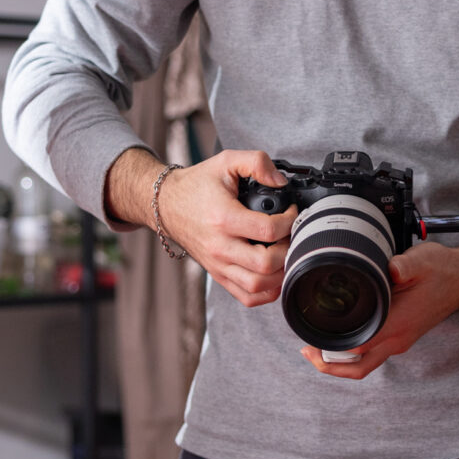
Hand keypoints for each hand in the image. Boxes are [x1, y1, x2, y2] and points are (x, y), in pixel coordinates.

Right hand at [155, 149, 296, 306]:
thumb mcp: (226, 161)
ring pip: (258, 286)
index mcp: (224, 218)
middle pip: (265, 264)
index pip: (268, 230)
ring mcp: (218, 265)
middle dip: (288, 249)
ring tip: (283, 252)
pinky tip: (274, 274)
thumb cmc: (196, 185)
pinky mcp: (218, 275)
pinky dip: (266, 292)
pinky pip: (247, 297)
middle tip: (290, 234)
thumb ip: (256, 162)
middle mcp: (220, 246)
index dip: (289, 221)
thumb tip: (280, 181)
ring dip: (280, 273)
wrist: (166, 204)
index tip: (291, 212)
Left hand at [300, 240, 458, 379]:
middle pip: (357, 368)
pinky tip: (341, 337)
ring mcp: (400, 341)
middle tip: (306, 350)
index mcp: (398, 325)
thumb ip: (403, 266)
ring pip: (364, 365)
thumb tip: (388, 269)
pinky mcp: (401, 336)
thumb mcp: (421, 261)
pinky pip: (372, 354)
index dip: (329, 349)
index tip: (309, 340)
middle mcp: (398, 339)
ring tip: (317, 347)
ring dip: (340, 362)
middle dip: (328, 365)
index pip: (357, 349)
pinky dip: (352, 353)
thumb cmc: (442, 271)